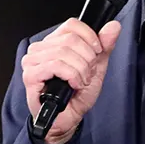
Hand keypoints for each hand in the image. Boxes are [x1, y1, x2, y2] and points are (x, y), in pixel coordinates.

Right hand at [21, 18, 121, 143]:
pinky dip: (71, 76)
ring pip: (64, 52)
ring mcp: (32, 61)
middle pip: (70, 39)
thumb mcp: (97, 67)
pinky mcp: (30, 75)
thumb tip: (114, 26)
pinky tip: (73, 85)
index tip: (97, 53)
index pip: (72, 24)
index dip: (90, 38)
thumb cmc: (77, 95)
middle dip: (87, 59)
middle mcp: (41, 48)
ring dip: (80, 70)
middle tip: (88, 73)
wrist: (68, 119)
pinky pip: (55, 65)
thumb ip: (105, 46)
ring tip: (81, 81)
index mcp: (55, 42)